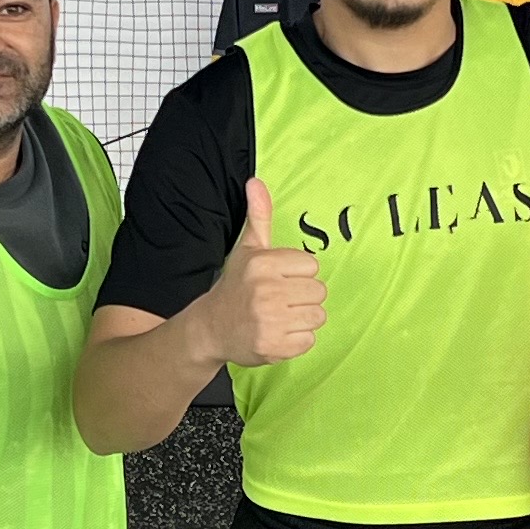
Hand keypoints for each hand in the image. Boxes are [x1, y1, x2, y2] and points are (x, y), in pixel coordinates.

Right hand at [197, 177, 324, 367]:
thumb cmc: (236, 286)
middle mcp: (266, 291)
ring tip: (280, 317)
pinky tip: (277, 334)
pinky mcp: (273, 347)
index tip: (278, 280)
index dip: (298, 274)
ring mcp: (269, 321)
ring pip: (318, 316)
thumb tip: (256, 181)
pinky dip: (296, 341)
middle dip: (302, 297)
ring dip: (302, 319)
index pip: (313, 266)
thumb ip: (258, 216)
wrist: (210, 328)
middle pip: (319, 292)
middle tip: (279, 301)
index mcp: (263, 264)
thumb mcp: (247, 249)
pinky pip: (309, 341)